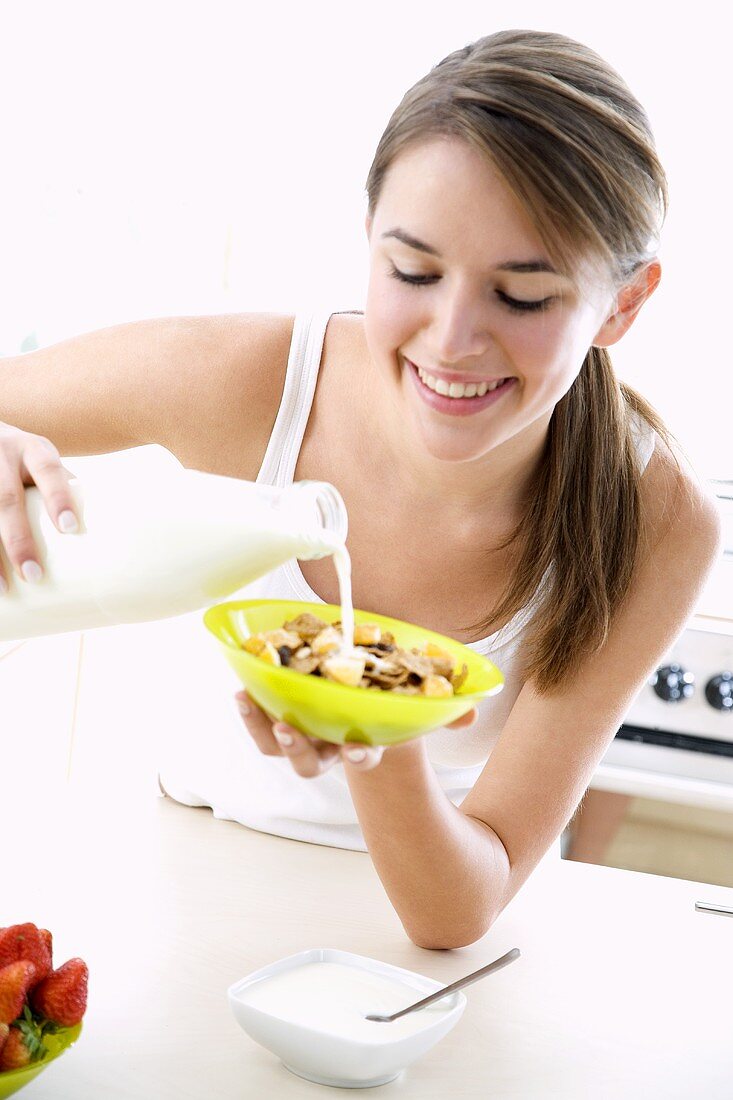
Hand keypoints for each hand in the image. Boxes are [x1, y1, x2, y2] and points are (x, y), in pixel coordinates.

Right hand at [0, 422, 77, 591]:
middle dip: (19, 540)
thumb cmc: (25, 459)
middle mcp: (1, 455)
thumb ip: (64, 487)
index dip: (59, 498)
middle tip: (34, 574)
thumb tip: (104, 533)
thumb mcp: (43, 460)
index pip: (48, 471)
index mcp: (32, 449)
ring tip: (3, 588)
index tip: (70, 529)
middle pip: (6, 500)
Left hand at [235, 690, 477, 777]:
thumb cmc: (387, 690)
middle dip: (298, 751)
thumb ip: (442, 707)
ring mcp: (299, 731)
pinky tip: (241, 687)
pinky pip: (259, 717)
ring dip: (261, 729)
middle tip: (289, 728)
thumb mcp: (415, 693)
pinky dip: (249, 707)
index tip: (357, 749)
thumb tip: (471, 713)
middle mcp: (326, 745)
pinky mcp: (278, 710)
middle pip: (308, 764)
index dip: (361, 756)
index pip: (363, 755)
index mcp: (361, 741)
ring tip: (247, 702)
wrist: (358, 676)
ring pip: (275, 746)